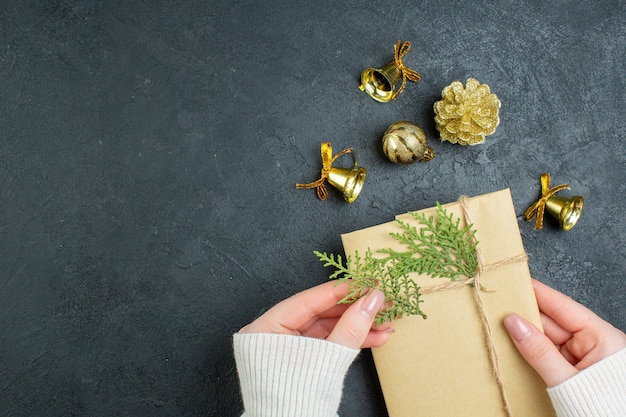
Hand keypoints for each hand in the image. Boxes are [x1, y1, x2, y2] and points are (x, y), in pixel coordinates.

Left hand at [239, 281, 391, 349]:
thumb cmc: (297, 397)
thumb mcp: (328, 357)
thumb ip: (352, 326)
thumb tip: (374, 298)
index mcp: (265, 327)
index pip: (308, 300)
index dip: (341, 290)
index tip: (366, 283)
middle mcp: (272, 333)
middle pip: (320, 313)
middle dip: (355, 311)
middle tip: (382, 303)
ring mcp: (286, 347)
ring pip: (327, 328)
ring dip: (358, 327)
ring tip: (386, 324)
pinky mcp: (300, 360)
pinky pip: (326, 343)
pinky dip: (349, 341)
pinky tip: (376, 338)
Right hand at [504, 279, 625, 386]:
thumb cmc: (603, 408)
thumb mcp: (566, 379)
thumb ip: (538, 351)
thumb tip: (513, 323)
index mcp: (602, 337)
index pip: (563, 306)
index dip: (538, 293)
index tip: (515, 281)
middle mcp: (593, 343)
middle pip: (552, 321)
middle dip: (525, 314)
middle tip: (497, 304)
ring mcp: (582, 357)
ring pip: (547, 338)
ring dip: (525, 333)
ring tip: (499, 323)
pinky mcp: (573, 370)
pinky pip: (548, 353)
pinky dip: (530, 350)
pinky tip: (512, 344)